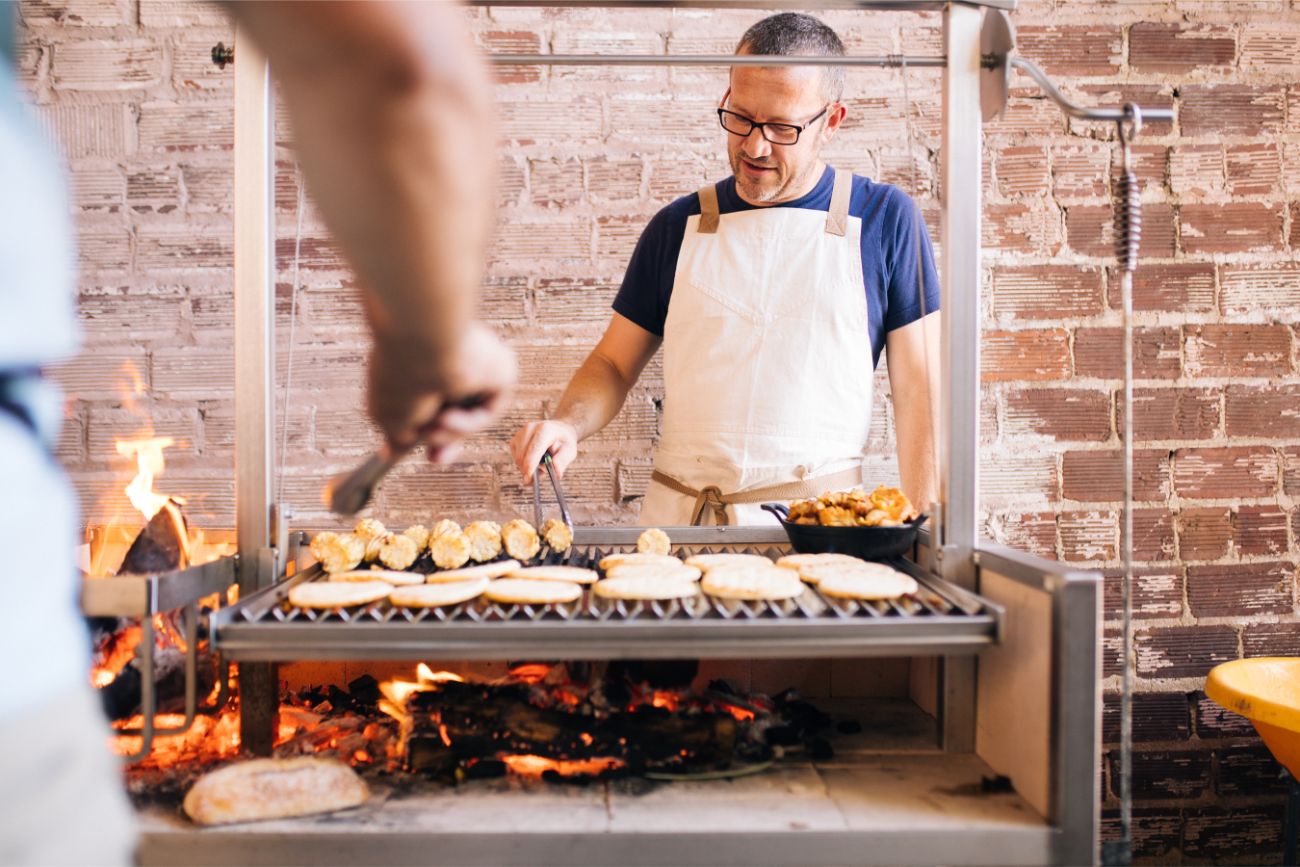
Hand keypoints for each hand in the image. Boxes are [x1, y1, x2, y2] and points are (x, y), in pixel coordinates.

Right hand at [368, 322, 516, 463]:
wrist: (419, 342)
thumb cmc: (399, 374)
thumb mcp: (388, 414)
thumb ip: (397, 434)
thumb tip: (391, 453)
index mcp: (424, 364)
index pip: (431, 402)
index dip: (427, 432)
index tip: (422, 452)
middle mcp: (451, 361)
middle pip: (456, 411)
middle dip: (445, 440)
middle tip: (435, 457)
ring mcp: (476, 364)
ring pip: (470, 414)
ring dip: (450, 433)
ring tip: (430, 429)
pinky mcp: (498, 370)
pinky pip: (488, 410)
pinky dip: (468, 423)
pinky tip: (447, 417)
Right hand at [509, 419, 577, 482]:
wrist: (558, 431)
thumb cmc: (564, 442)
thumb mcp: (570, 451)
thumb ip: (562, 461)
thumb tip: (556, 472)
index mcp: (545, 429)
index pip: (535, 449)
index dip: (530, 464)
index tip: (528, 478)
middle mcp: (530, 428)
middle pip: (523, 455)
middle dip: (529, 470)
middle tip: (542, 473)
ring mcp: (520, 433)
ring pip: (518, 458)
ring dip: (528, 467)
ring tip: (542, 463)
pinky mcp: (515, 440)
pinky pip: (516, 458)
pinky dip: (524, 464)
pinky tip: (534, 460)